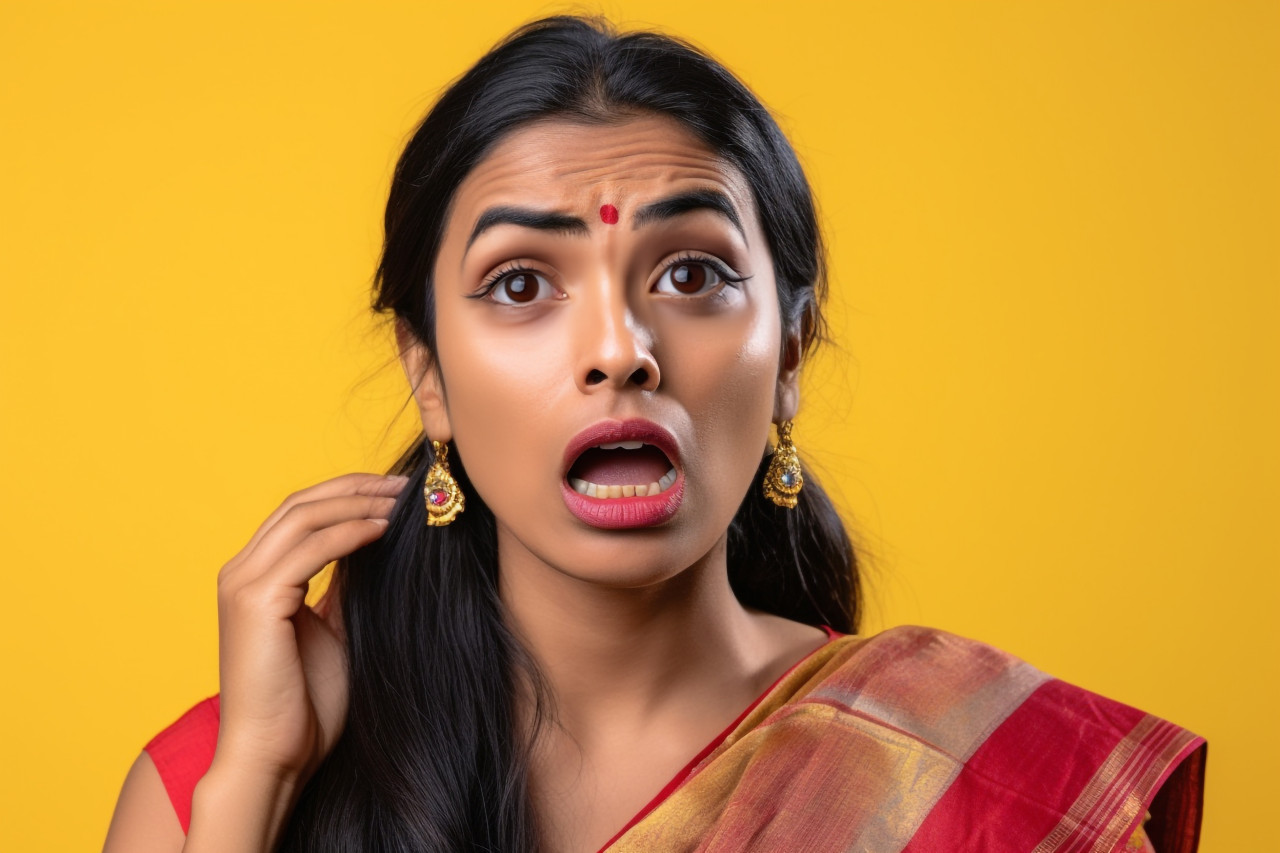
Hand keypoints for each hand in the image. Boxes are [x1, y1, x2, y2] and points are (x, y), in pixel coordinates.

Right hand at [211, 472, 407, 782]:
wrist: (274, 756)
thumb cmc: (304, 704)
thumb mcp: (334, 629)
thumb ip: (344, 586)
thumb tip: (376, 544)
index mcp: (254, 577)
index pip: (300, 513)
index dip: (348, 494)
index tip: (396, 492)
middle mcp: (240, 572)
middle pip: (300, 504)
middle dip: (356, 487)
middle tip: (405, 486)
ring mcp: (242, 584)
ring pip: (303, 517)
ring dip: (356, 501)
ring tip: (400, 501)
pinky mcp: (254, 600)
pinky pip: (309, 549)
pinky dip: (349, 531)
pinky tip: (383, 529)